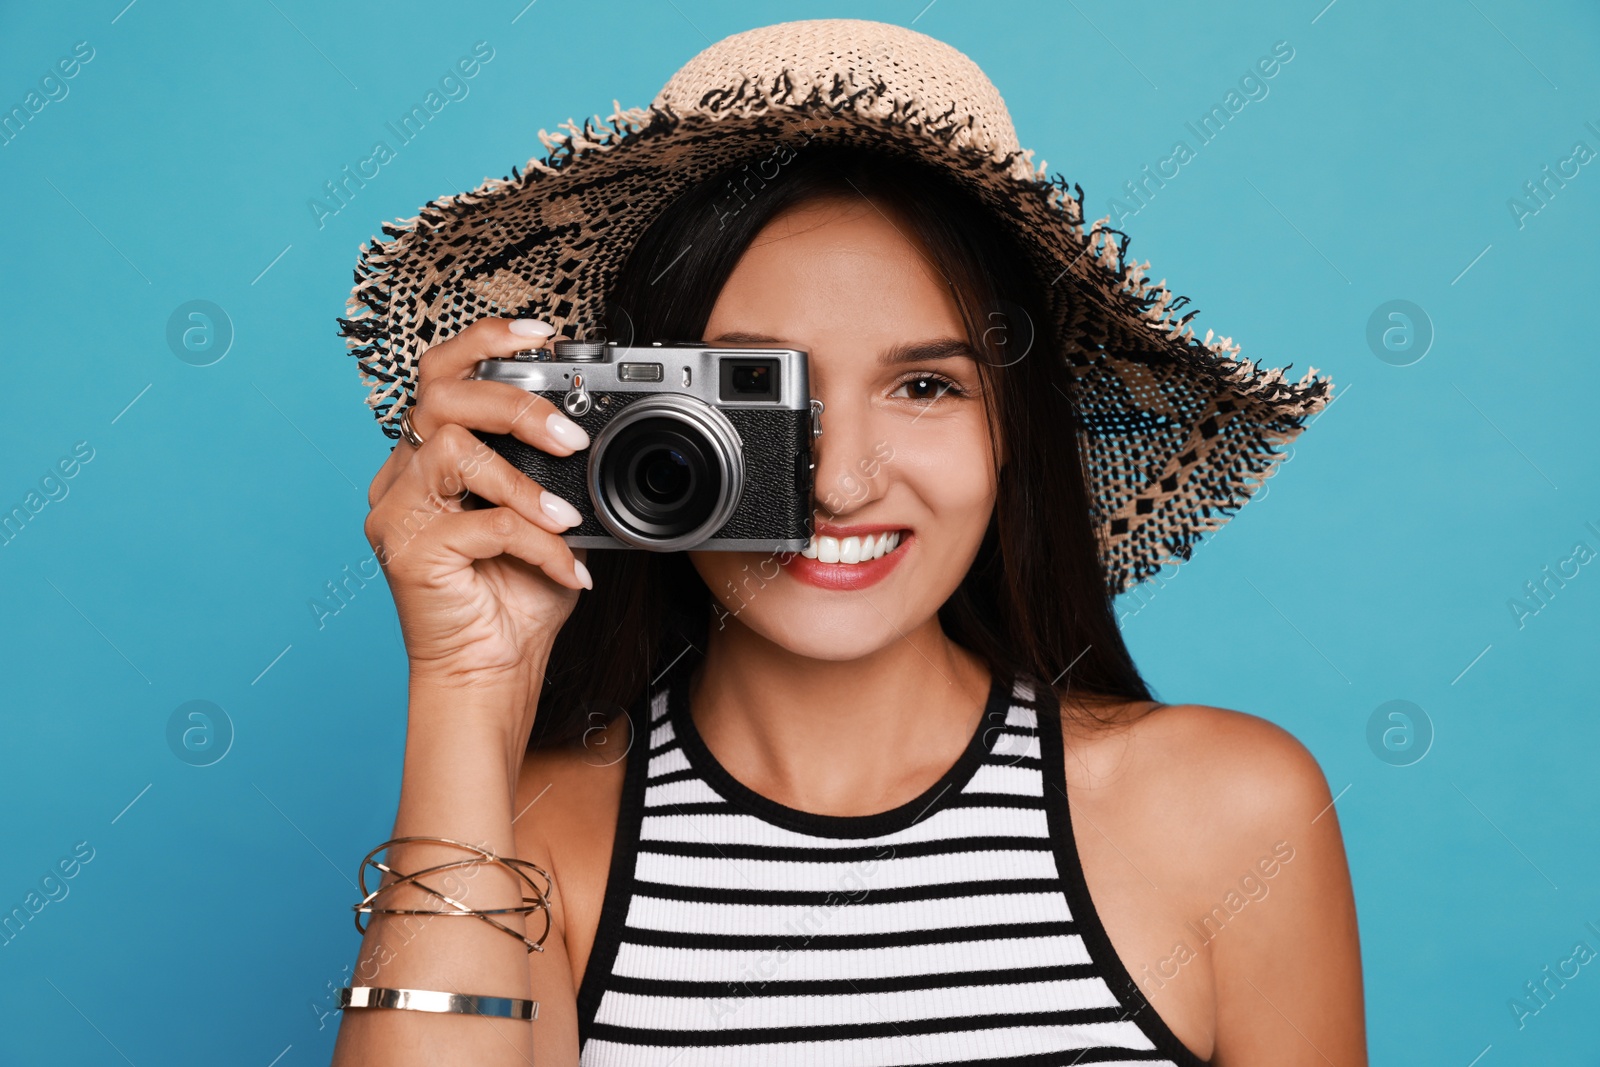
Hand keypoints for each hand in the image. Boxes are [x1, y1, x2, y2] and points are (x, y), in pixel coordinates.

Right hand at [364, 317, 593, 722]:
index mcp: (430, 461)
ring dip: (522, 481)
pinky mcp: (405, 551)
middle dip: (513, 404)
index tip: (543, 335)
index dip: (486, 340)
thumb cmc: (514, 600)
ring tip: (567, 520)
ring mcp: (396, 513)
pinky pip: (480, 523)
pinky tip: (563, 567)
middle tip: (569, 440)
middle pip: (439, 395)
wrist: (490, 673)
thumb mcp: (547, 522)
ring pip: (451, 448)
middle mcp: (402, 478)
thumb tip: (593, 432)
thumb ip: (554, 476)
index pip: (442, 374)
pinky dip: (535, 541)